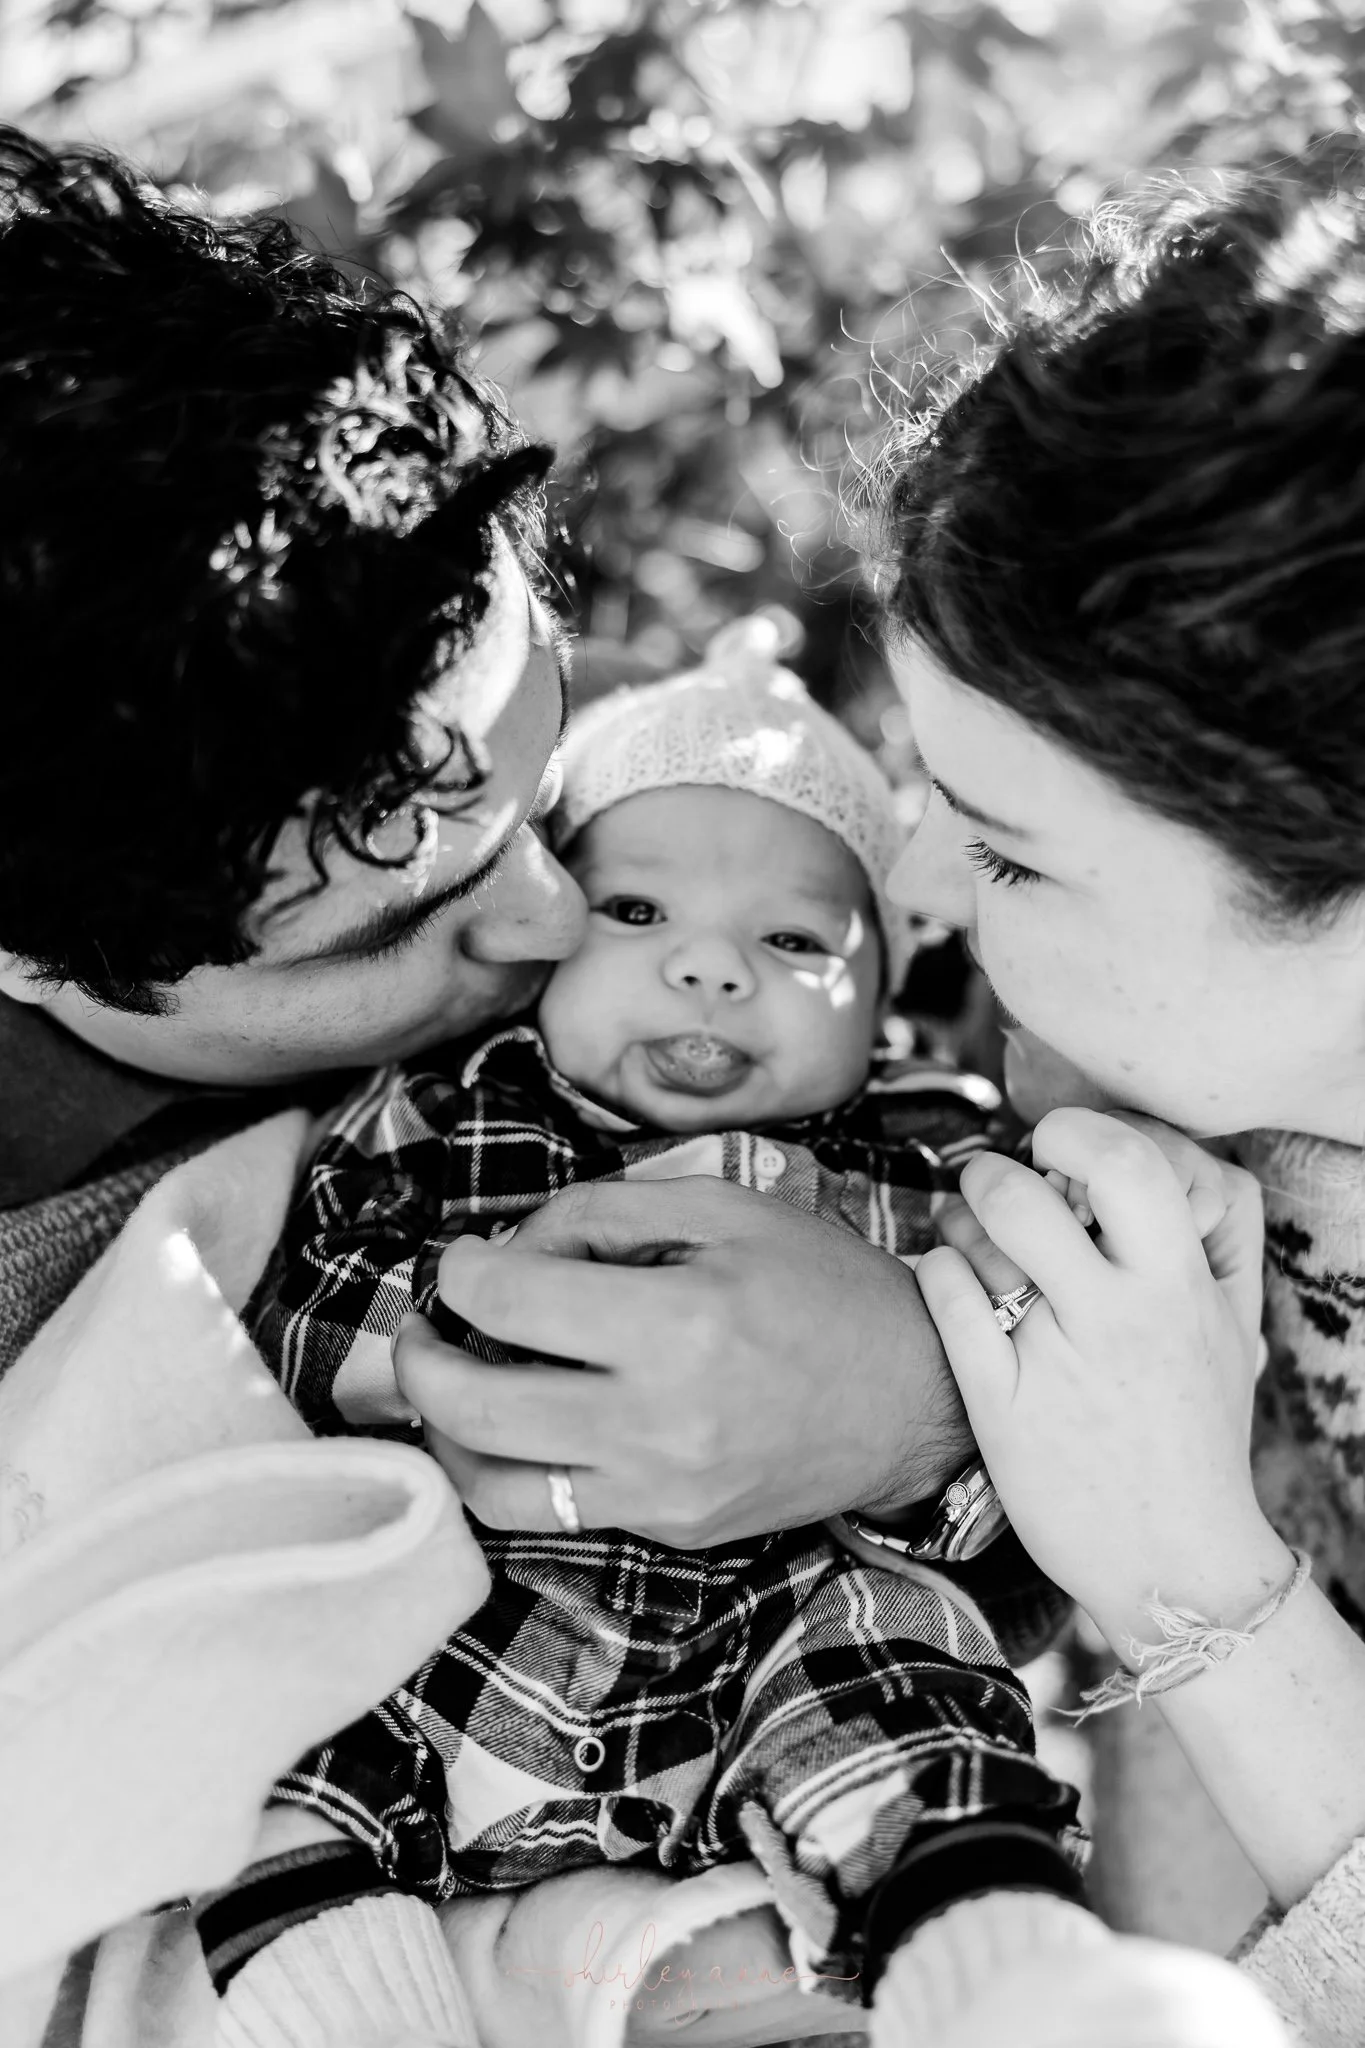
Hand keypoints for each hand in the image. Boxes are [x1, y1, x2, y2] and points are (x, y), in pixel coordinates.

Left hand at [392, 1176, 970, 1546]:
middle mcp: (658, 1421)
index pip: (506, 1299)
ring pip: (492, 1484)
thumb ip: (602, 1213)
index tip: (463, 1258)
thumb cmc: (823, 1288)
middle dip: (416, 1360)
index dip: (459, 1269)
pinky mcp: (672, 1529)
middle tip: (421, 1327)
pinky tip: (518, 1422)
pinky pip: (555, 1512)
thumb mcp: (722, 1210)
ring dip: (445, 1432)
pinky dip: (512, 1468)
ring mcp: (662, 1491)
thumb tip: (509, 1249)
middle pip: (472, 1405)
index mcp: (676, 1322)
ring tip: (447, 1385)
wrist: (915, 1397)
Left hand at [918, 1108, 1288, 1649]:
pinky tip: (947, 1277)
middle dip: (988, 1172)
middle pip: (1025, 1196)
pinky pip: (947, 1302)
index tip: (1055, 1145)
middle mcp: (1117, 1318)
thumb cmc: (1198, 1434)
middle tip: (987, 1181)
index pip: (1128, 1164)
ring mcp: (1054, 1362)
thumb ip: (1215, 1238)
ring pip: (973, 1245)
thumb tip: (1177, 1157)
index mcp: (1179, 1288)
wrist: (1177, 1563)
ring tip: (963, 1229)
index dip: (1077, 1133)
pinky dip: (935, 1272)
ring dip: (954, 1220)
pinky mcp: (1001, 1407)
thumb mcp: (1231, 1329)